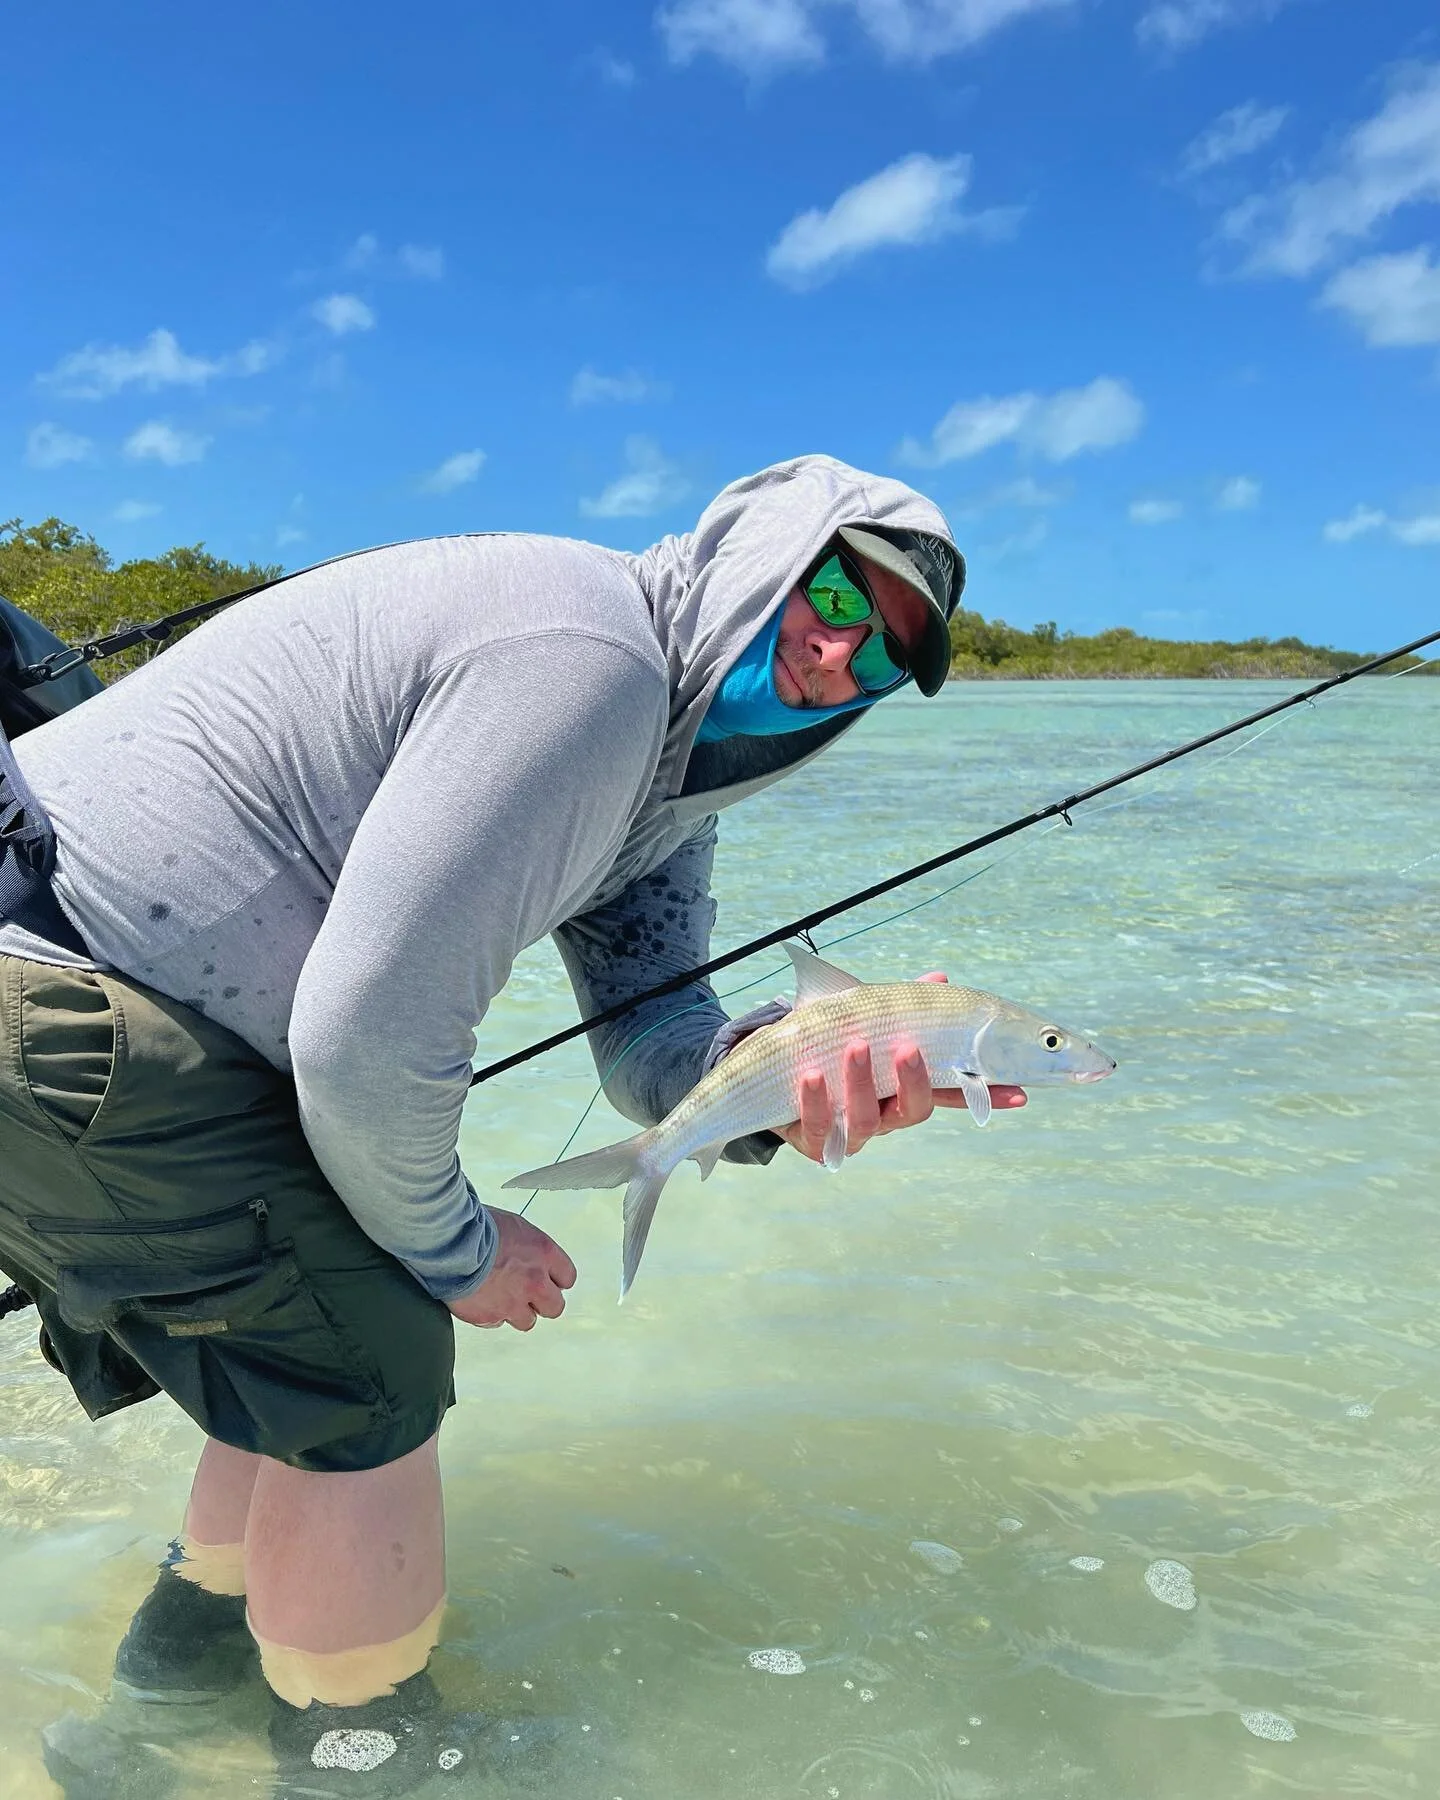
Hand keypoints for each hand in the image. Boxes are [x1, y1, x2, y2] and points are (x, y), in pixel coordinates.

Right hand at [447, 1207, 576, 1330]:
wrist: (447, 1241)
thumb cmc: (476, 1225)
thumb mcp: (514, 1226)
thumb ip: (529, 1248)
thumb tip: (528, 1255)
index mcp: (544, 1253)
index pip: (567, 1277)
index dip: (554, 1279)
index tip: (547, 1279)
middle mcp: (534, 1282)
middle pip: (555, 1307)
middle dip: (542, 1302)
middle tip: (527, 1294)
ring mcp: (512, 1303)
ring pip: (527, 1321)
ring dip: (516, 1311)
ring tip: (500, 1296)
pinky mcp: (489, 1317)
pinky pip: (496, 1322)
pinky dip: (490, 1314)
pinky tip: (480, 1298)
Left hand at [775, 973, 1026, 1164]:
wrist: (773, 1077)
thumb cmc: (829, 1047)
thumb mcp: (864, 1021)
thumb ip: (900, 1006)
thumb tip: (939, 978)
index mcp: (904, 1089)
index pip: (953, 1093)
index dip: (986, 1095)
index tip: (1019, 1094)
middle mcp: (885, 1115)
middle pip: (913, 1110)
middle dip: (914, 1080)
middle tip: (907, 1048)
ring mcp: (850, 1130)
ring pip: (867, 1117)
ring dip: (861, 1081)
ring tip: (854, 1047)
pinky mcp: (814, 1139)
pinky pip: (819, 1125)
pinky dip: (817, 1100)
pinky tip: (811, 1076)